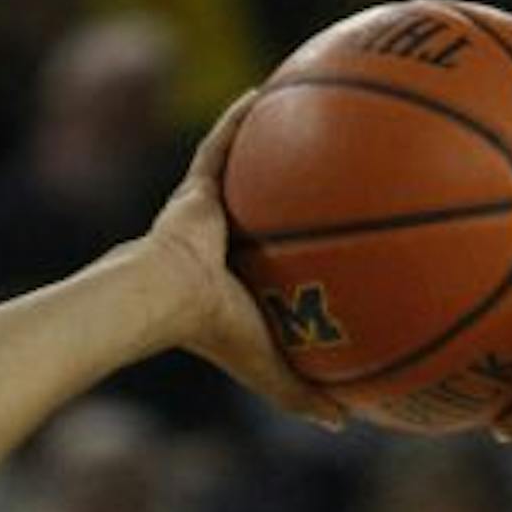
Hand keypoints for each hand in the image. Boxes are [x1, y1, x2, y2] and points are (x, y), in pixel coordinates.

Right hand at [136, 94, 347, 425]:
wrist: (164, 299)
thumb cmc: (214, 335)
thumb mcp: (271, 369)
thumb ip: (304, 393)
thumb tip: (347, 423)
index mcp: (242, 284)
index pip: (276, 264)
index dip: (301, 252)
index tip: (331, 242)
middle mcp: (225, 244)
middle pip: (265, 210)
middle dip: (290, 192)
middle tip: (329, 171)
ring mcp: (208, 211)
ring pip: (245, 170)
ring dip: (268, 142)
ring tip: (303, 112)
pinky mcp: (196, 187)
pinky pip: (222, 142)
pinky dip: (242, 116)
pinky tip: (270, 88)